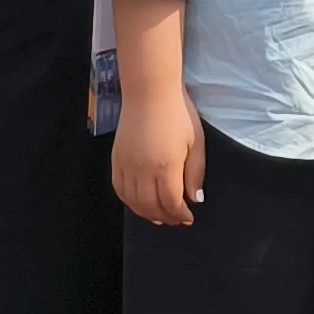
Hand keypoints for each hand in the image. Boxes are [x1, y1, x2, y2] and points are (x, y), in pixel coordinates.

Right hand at [112, 76, 203, 225]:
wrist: (150, 93)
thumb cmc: (178, 114)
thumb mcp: (196, 142)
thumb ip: (195, 173)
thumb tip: (195, 199)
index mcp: (166, 167)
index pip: (171, 203)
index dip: (180, 214)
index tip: (188, 218)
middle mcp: (143, 170)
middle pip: (150, 206)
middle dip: (165, 217)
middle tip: (176, 220)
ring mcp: (127, 166)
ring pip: (133, 202)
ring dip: (146, 213)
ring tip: (159, 217)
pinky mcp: (116, 160)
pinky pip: (119, 189)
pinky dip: (129, 201)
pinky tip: (138, 203)